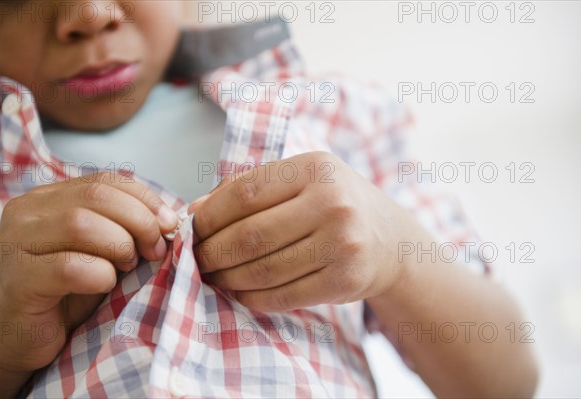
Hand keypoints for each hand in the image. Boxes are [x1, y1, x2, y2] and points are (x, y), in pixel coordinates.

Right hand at [0, 172, 177, 393]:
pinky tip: (104, 285)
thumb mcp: (102, 249)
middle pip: (97, 196)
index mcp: (50, 198)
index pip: (106, 180)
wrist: (25, 335)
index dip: (145, 199)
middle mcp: (29, 212)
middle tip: (154, 249)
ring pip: (81, 224)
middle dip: (139, 221)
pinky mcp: (20, 280)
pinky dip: (100, 275)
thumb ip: (125, 226)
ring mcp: (17, 243)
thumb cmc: (67, 291)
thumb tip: (169, 220)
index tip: (169, 225)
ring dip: (120, 246)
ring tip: (126, 267)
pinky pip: (70, 267)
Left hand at [188, 151, 406, 311]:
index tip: (192, 230)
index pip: (245, 194)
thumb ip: (250, 188)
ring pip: (263, 270)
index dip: (210, 216)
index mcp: (315, 168)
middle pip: (250, 236)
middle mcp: (333, 203)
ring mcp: (343, 243)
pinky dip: (251, 298)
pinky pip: (282, 296)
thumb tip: (195, 211)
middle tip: (196, 260)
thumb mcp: (302, 179)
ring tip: (213, 276)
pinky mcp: (345, 281)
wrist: (389, 239)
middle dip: (212, 253)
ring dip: (227, 278)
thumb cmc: (334, 203)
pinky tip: (239, 291)